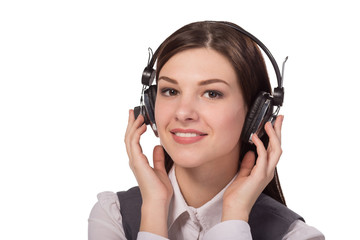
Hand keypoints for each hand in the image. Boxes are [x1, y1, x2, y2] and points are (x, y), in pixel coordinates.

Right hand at [124, 110, 172, 236]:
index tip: (137, 118)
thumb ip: (157, 158)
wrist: (157, 201)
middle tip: (133, 111)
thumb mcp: (160, 169)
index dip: (134, 128)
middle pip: (128, 137)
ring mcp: (135, 161)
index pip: (133, 141)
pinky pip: (134, 144)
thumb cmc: (159, 190)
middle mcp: (134, 160)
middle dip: (130, 123)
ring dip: (133, 125)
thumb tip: (158, 147)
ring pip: (129, 138)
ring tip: (139, 116)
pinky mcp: (138, 162)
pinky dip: (136, 133)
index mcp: (138, 161)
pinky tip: (142, 126)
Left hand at [222, 115, 283, 221]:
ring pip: (275, 150)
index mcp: (265, 170)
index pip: (274, 150)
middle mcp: (268, 171)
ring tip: (268, 124)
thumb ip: (248, 164)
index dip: (275, 136)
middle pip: (278, 147)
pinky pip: (262, 157)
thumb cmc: (238, 194)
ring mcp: (265, 173)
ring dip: (272, 135)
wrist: (235, 208)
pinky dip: (260, 145)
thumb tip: (251, 152)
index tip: (274, 124)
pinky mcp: (259, 175)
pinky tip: (255, 137)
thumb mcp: (243, 174)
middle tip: (279, 118)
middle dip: (279, 131)